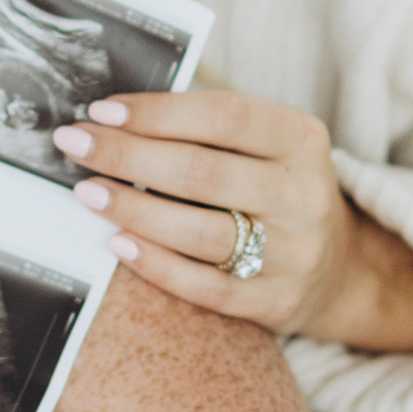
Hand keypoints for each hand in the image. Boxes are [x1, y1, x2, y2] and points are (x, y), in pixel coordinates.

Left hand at [56, 83, 357, 333]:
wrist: (339, 268)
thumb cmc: (277, 187)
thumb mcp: (268, 144)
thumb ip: (207, 128)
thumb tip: (114, 116)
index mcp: (301, 140)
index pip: (222, 116)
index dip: (156, 112)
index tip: (100, 111)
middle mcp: (303, 195)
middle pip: (201, 172)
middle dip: (126, 156)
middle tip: (74, 144)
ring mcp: (292, 253)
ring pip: (199, 231)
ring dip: (133, 209)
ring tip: (87, 192)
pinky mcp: (273, 301)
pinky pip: (204, 287)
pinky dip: (156, 264)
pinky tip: (118, 243)